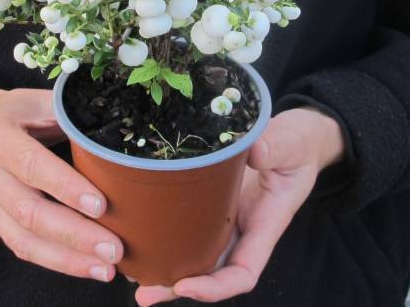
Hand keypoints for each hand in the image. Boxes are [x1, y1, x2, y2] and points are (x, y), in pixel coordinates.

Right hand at [0, 87, 122, 281]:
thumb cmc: (20, 112)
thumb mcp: (42, 101)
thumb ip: (72, 113)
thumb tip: (119, 128)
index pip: (32, 164)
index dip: (65, 187)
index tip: (101, 206)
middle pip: (28, 210)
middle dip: (74, 234)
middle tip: (114, 248)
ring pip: (23, 238)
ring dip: (67, 258)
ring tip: (106, 267)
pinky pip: (21, 246)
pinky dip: (55, 260)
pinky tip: (85, 265)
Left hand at [136, 107, 344, 304]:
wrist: (292, 139)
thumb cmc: (296, 145)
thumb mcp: (290, 144)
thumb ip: (276, 149)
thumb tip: (254, 152)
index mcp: (265, 224)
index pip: (243, 272)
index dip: (216, 287)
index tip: (185, 285)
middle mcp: (244, 228)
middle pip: (212, 272)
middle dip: (179, 287)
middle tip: (144, 295)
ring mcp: (227, 216)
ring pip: (197, 252)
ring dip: (168, 268)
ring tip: (134, 276)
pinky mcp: (213, 200)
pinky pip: (191, 225)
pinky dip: (169, 236)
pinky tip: (143, 237)